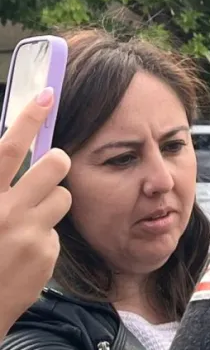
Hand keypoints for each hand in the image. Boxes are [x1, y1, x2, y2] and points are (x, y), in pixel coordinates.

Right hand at [0, 88, 71, 336]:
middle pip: (55, 164)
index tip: (47, 95)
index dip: (29, 118)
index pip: (8, 148)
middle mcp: (4, 210)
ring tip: (26, 221)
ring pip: (63, 197)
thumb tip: (13, 151)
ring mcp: (28, 233)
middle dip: (58, 161)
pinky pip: (56, 232)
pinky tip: (23, 254)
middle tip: (52, 167)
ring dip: (51, 203)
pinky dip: (44, 238)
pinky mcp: (46, 254)